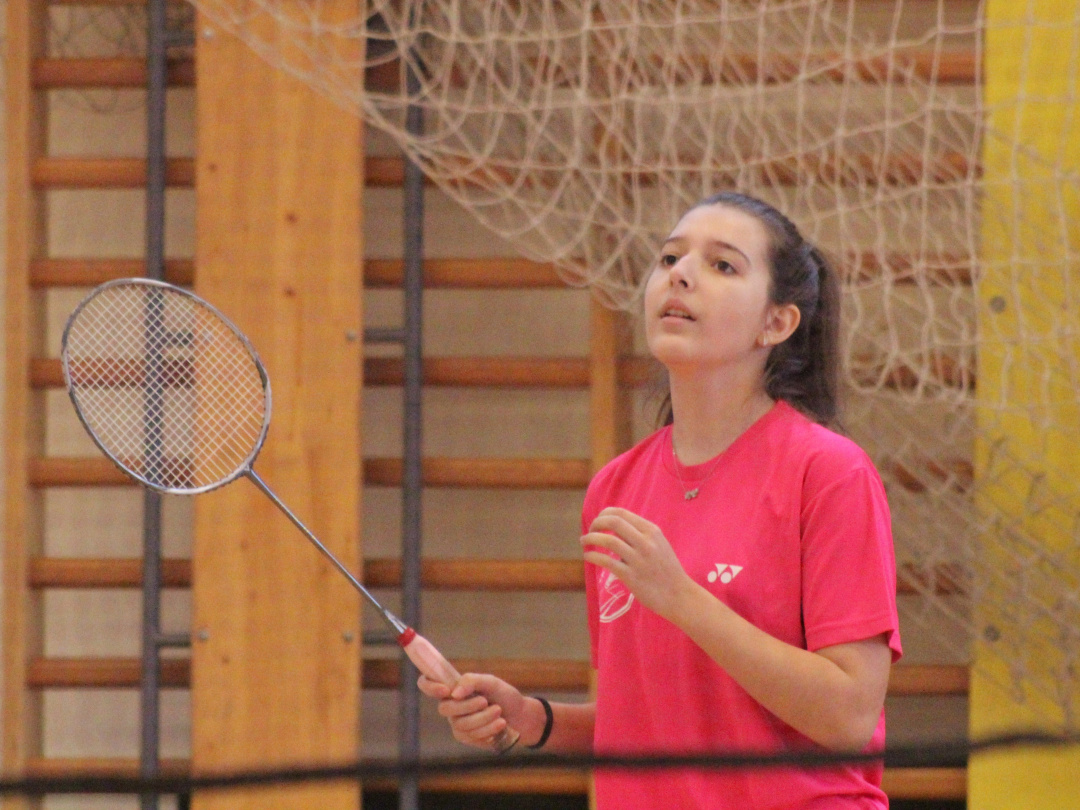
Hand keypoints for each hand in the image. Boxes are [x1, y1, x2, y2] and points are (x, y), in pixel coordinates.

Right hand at [417, 672, 531, 749]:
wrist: (520, 716)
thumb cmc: (504, 696)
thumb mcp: (491, 682)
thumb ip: (472, 681)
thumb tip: (455, 692)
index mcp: (453, 688)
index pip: (427, 684)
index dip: (429, 686)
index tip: (446, 690)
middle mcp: (451, 706)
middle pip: (445, 709)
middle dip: (468, 706)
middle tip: (486, 701)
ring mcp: (457, 723)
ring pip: (461, 725)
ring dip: (483, 718)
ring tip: (499, 712)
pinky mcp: (467, 738)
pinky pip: (471, 736)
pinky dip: (488, 730)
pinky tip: (500, 724)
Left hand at [581, 507, 695, 621]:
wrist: (679, 595)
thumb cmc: (667, 570)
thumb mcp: (659, 544)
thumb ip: (640, 535)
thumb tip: (614, 529)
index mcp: (652, 531)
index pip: (622, 513)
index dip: (604, 514)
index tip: (598, 521)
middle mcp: (646, 542)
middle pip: (613, 522)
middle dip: (596, 523)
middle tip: (590, 531)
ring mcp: (638, 559)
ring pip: (608, 540)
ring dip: (591, 538)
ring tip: (584, 542)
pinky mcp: (631, 576)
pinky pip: (606, 561)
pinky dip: (593, 556)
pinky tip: (588, 557)